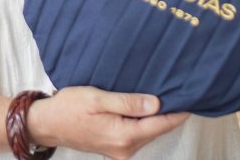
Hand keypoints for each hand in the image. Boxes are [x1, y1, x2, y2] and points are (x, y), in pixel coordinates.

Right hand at [25, 86, 189, 158]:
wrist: (47, 124)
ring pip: (148, 132)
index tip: (192, 96)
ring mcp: (120, 150)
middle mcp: (125, 148)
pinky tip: (145, 107)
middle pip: (157, 129)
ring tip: (165, 95)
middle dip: (169, 112)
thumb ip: (128, 102)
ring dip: (156, 116)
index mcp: (123, 135)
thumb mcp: (97, 98)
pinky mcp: (115, 147)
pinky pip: (137, 134)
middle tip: (180, 89)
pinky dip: (144, 121)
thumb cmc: (69, 107)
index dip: (179, 110)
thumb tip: (156, 104)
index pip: (161, 124)